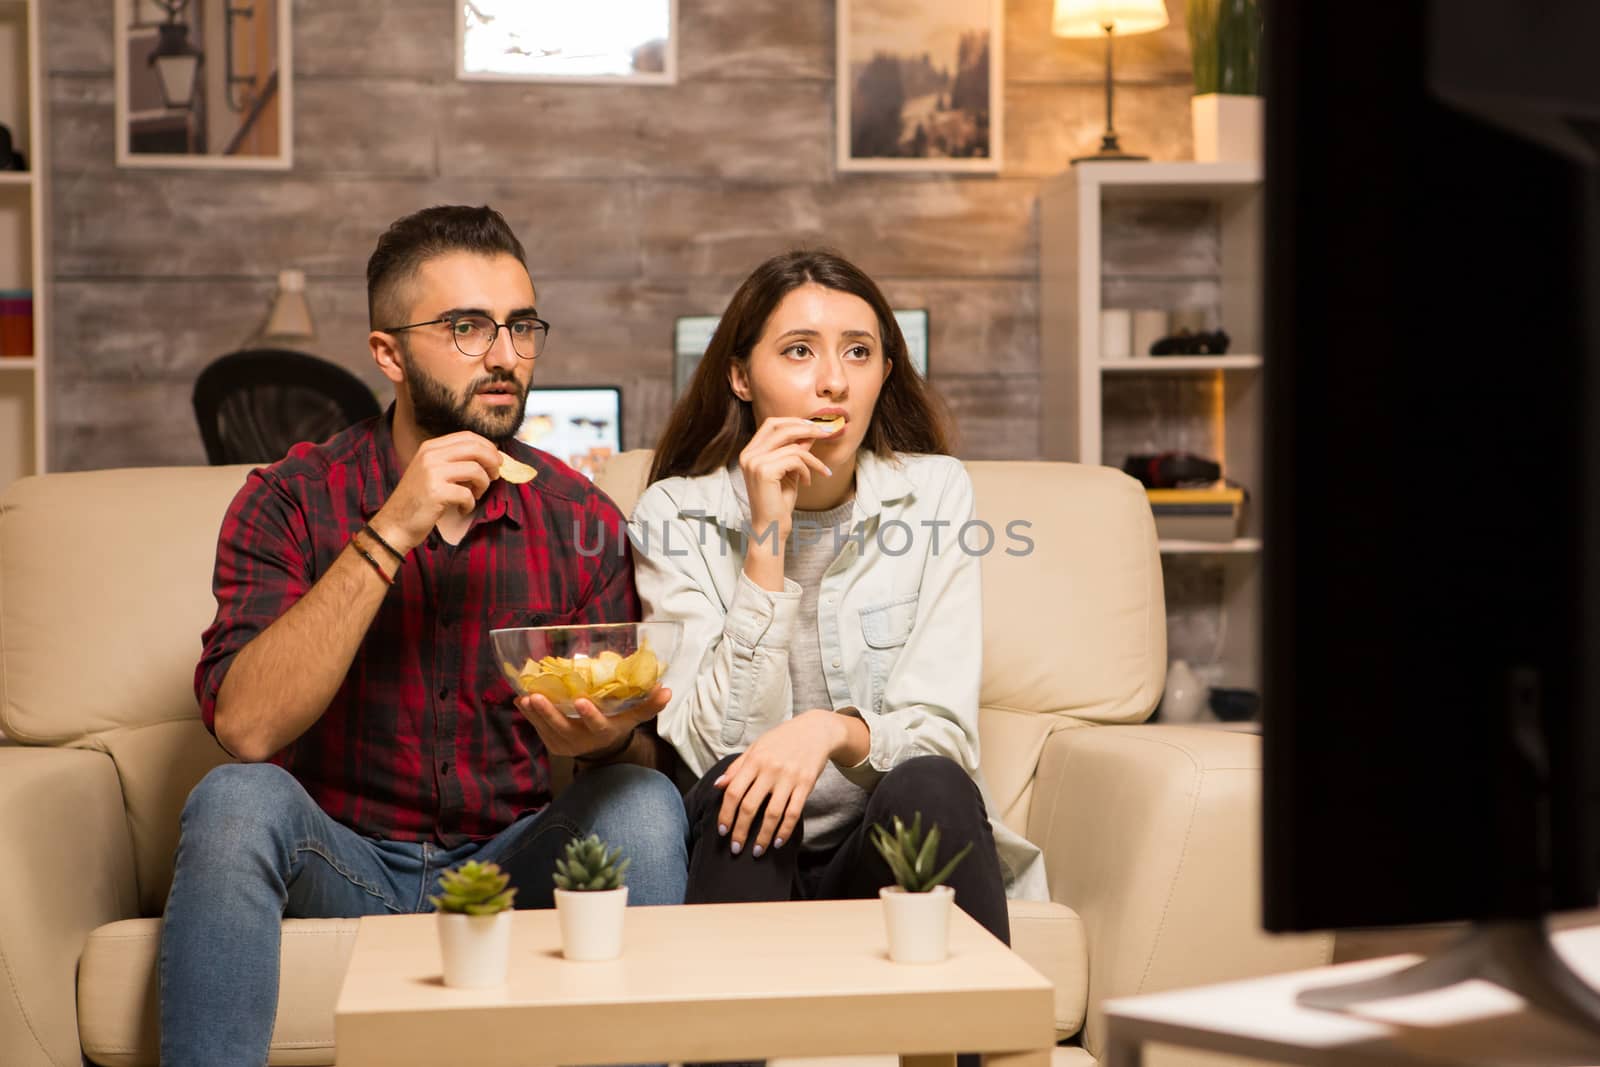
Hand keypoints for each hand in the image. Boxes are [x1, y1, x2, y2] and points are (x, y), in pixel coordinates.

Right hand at [369, 431, 501, 553]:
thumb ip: (454, 462)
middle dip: (492, 462)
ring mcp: (432, 472)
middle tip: (495, 476)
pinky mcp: (436, 492)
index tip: (497, 460)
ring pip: (475, 469)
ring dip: (483, 485)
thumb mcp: (432, 472)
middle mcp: (430, 455)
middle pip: (475, 448)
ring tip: (475, 495)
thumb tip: (490, 458)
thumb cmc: (419, 501)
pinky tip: (461, 509)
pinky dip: (470, 504)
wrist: (395, 524)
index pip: (468, 437)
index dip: (488, 447)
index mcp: (430, 447)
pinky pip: (468, 494)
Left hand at [515, 685, 670, 759]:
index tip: (581, 701)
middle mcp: (581, 741)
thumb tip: (666, 689)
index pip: (596, 726)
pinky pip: (538, 728)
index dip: (589, 715)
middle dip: (548, 713)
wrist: (600, 749)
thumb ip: (648, 705)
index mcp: (602, 732)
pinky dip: (529, 715)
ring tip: (525, 695)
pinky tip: (521, 699)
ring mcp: (564, 743)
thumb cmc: (616, 725)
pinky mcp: (551, 742)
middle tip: (536, 696)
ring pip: (546, 728)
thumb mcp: (632, 718)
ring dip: (534, 713)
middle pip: (563, 728)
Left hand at [716, 709, 846, 856]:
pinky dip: (785, 830)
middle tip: (735, 848)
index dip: (725, 814)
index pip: (733, 792)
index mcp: (754, 760)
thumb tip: (718, 785)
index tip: (722, 831)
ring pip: (772, 814)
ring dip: (763, 837)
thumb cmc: (782, 739)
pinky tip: (779, 842)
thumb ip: (737, 767)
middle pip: (750, 806)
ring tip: (757, 851)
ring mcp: (789, 778)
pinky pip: (794, 812)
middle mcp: (770, 770)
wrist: (815, 730)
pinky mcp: (806, 785)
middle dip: (740, 831)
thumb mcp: (756, 747)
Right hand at [737, 418, 836, 544]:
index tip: (814, 427)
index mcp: (750, 452)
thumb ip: (795, 450)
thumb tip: (810, 431)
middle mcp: (748, 455)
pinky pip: (795, 460)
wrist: (771, 528)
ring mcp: (754, 462)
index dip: (794, 421)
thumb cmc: (779, 501)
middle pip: (780, 427)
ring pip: (792, 446)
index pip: (771, 424)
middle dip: (806, 428)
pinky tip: (808, 482)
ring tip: (819, 470)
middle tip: (825, 433)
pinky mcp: (764, 472)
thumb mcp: (790, 471)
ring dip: (812, 458)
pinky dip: (807, 469)